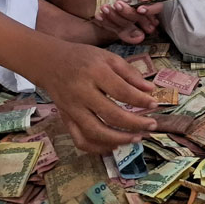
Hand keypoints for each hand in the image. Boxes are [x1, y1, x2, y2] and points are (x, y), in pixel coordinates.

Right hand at [31, 41, 158, 153]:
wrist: (49, 62)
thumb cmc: (83, 58)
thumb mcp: (108, 57)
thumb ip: (129, 73)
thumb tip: (150, 90)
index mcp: (95, 72)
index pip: (121, 91)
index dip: (140, 100)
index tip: (154, 104)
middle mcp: (82, 93)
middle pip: (111, 114)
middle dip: (135, 123)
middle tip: (152, 125)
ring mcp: (72, 109)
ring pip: (95, 132)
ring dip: (119, 139)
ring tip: (137, 138)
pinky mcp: (66, 120)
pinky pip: (80, 140)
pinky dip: (98, 147)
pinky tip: (115, 144)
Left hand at [94, 0, 161, 44]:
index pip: (157, 7)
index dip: (150, 11)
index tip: (140, 9)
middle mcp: (143, 4)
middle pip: (143, 18)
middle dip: (130, 14)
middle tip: (118, 4)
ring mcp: (132, 10)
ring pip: (130, 22)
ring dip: (118, 17)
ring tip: (107, 7)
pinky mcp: (122, 14)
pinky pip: (118, 23)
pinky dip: (110, 21)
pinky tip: (102, 15)